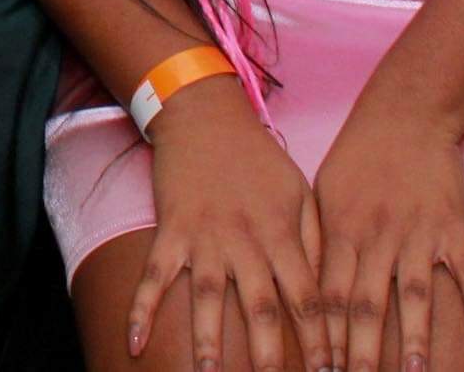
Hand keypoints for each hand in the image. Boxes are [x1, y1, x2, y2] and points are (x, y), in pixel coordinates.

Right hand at [131, 76, 321, 370]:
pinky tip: (133, 343)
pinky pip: (154, 276)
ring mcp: (204, 237)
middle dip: (271, 355)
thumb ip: (315, 241)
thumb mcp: (299, 192)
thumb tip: (330, 292)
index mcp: (282, 234)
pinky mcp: (170, 230)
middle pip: (261, 306)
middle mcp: (245, 240)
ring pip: (208, 298)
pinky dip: (141, 309)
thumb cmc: (258, 158)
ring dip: (209, 341)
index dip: (321, 339)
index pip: (308, 297)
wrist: (205, 115)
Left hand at [309, 101, 463, 371]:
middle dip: (361, 352)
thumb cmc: (357, 157)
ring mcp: (418, 234)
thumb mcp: (322, 195)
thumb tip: (304, 293)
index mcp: (340, 231)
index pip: (328, 296)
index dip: (325, 337)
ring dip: (416, 339)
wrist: (405, 114)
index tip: (322, 370)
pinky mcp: (454, 226)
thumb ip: (318, 245)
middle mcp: (377, 237)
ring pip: (415, 296)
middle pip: (367, 305)